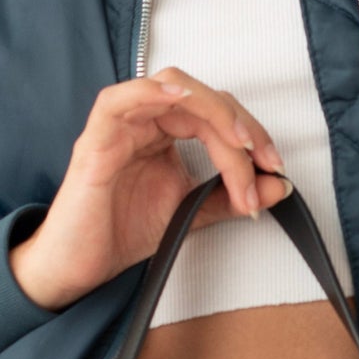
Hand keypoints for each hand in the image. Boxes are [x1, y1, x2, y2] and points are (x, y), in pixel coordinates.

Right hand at [9, 68, 290, 311]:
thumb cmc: (121, 233)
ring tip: (239, 140)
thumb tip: (278, 185)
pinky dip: (153, 92)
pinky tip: (182, 100)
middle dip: (241, 127)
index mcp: (164, 132)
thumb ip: (231, 197)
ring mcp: (119, 127)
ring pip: (171, 90)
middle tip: (263, 163)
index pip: (215, 114)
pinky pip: (120, 100)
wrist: (79, 268)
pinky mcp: (96, 140)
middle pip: (201, 98)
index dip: (252, 134)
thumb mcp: (192, 212)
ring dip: (213, 110)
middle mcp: (143, 122)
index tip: (274, 169)